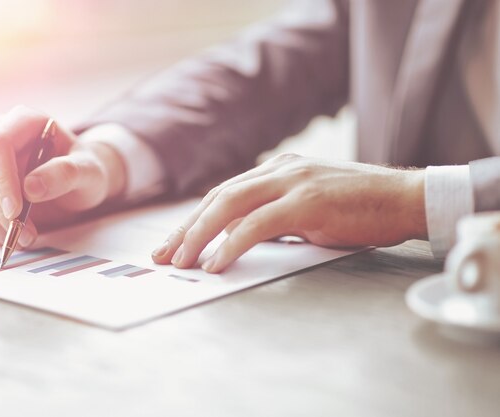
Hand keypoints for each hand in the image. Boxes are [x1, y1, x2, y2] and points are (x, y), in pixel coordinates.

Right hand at [0, 105, 126, 246]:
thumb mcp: (89, 172)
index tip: (15, 213)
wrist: (78, 183)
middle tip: (26, 236)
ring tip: (23, 240)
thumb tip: (30, 188)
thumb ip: (66, 174)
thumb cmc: (85, 171)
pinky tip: (8, 238)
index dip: (1, 180)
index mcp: (23, 120)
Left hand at [151, 154, 426, 272]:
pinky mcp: (307, 201)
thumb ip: (275, 217)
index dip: (196, 219)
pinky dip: (232, 244)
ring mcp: (293, 182)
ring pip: (229, 206)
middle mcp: (279, 170)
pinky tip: (216, 263)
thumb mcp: (309, 209)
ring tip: (180, 260)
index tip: (175, 242)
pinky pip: (257, 224)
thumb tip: (240, 239)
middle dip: (186, 228)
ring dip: (199, 235)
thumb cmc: (360, 208)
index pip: (225, 194)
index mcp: (278, 170)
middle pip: (218, 198)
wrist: (405, 199)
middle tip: (164, 254)